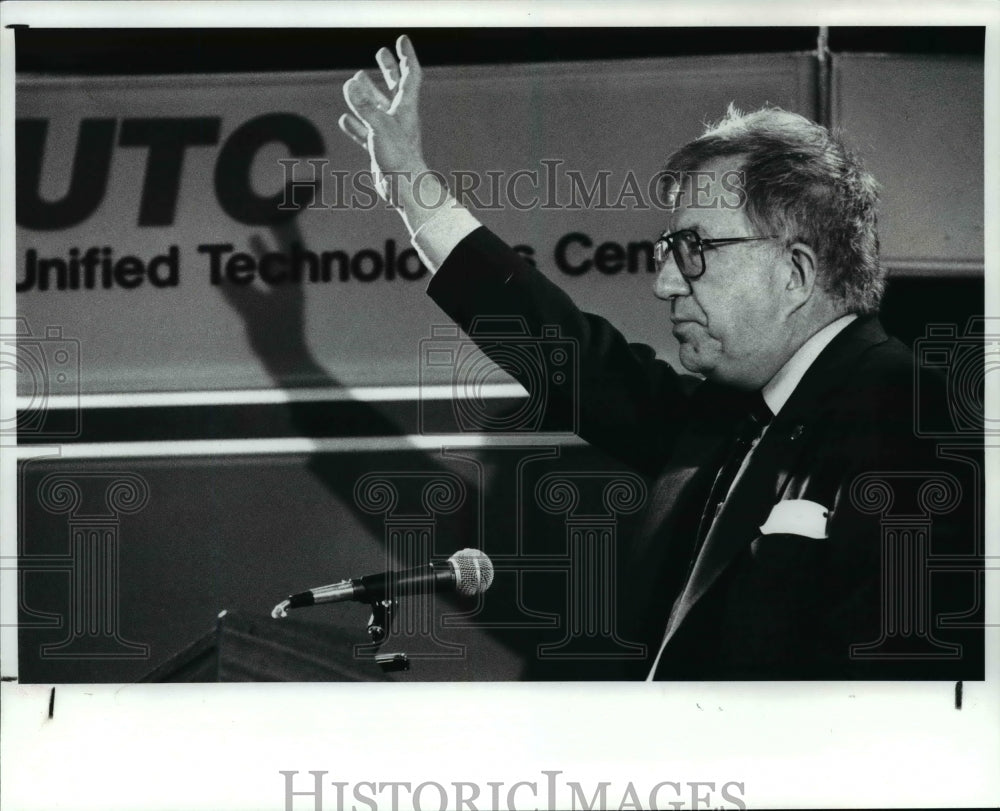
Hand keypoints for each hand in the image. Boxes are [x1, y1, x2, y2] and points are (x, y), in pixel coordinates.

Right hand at [340, 35, 426, 205]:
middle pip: (395, 88)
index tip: (400, 40)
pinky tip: (344, 120)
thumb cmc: (399, 159)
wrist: (405, 191)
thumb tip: (350, 84)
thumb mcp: (380, 128)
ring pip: (378, 108)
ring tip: (355, 81)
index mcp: (406, 109)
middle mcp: (399, 119)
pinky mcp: (380, 150)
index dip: (406, 57)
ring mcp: (389, 134)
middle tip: (380, 52)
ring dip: (368, 94)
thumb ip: (365, 106)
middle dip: (388, 69)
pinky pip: (366, 133)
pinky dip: (356, 125)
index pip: (409, 76)